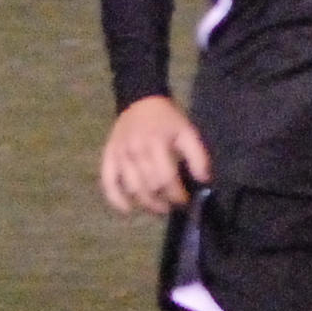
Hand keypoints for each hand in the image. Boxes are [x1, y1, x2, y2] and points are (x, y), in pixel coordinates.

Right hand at [100, 95, 210, 215]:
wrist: (141, 100)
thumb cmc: (167, 119)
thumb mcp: (187, 132)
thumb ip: (197, 156)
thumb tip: (203, 180)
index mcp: (155, 143)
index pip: (166, 178)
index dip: (177, 195)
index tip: (185, 200)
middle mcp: (135, 150)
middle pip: (149, 186)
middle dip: (164, 201)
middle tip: (173, 205)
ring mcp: (119, 154)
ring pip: (132, 188)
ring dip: (146, 203)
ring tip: (158, 207)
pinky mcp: (108, 157)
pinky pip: (108, 182)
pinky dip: (116, 199)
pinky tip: (127, 210)